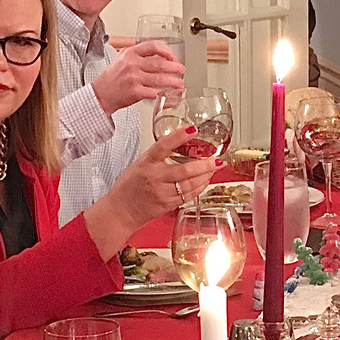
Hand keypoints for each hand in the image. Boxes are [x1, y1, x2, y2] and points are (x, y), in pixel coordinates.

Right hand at [91, 39, 185, 114]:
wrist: (100, 94)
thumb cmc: (112, 78)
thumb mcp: (122, 58)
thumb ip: (138, 54)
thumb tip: (159, 54)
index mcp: (130, 53)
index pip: (154, 46)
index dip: (167, 51)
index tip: (173, 57)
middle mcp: (132, 64)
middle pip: (160, 64)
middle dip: (175, 68)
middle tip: (182, 70)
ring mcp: (134, 78)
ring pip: (160, 79)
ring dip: (174, 82)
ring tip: (180, 84)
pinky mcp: (135, 92)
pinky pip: (156, 94)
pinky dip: (166, 96)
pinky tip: (172, 97)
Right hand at [104, 125, 218, 233]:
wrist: (122, 210)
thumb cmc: (130, 185)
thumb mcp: (140, 163)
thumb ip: (159, 155)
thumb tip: (180, 143)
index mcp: (146, 163)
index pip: (163, 146)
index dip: (179, 137)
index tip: (193, 130)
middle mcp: (154, 178)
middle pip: (184, 170)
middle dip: (205, 165)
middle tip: (217, 159)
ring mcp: (162, 193)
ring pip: (190, 185)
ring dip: (206, 176)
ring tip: (214, 168)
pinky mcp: (168, 205)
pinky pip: (189, 196)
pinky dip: (200, 187)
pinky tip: (205, 180)